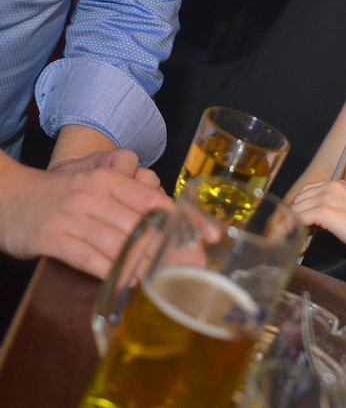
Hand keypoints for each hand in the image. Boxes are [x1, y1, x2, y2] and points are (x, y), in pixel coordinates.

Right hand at [0, 149, 172, 279]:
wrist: (9, 196)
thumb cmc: (62, 194)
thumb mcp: (97, 185)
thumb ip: (129, 197)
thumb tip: (171, 217)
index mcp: (108, 179)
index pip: (154, 201)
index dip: (183, 220)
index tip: (209, 236)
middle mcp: (92, 194)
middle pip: (140, 225)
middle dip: (167, 250)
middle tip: (188, 268)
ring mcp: (72, 216)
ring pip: (117, 244)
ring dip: (142, 265)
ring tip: (161, 280)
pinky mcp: (53, 238)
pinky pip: (88, 259)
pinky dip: (111, 273)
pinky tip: (127, 282)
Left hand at [289, 180, 345, 257]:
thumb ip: (330, 208)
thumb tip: (310, 220)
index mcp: (338, 184)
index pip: (307, 191)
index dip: (300, 207)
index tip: (297, 223)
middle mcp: (331, 186)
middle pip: (299, 198)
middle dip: (293, 216)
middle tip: (294, 234)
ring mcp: (327, 198)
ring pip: (297, 209)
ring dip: (293, 226)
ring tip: (297, 242)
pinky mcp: (325, 211)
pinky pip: (300, 219)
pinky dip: (296, 232)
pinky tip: (300, 244)